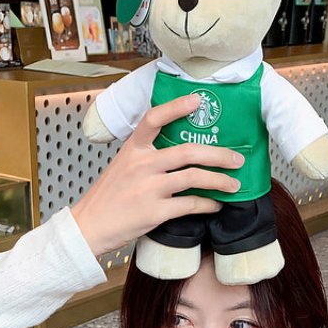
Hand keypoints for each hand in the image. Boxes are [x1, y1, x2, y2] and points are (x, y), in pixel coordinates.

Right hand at [72, 92, 244, 256]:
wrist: (89, 226)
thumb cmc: (109, 196)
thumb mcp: (122, 165)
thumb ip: (147, 155)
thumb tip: (183, 151)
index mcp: (132, 149)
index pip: (154, 118)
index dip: (177, 107)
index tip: (198, 101)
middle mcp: (141, 165)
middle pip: (188, 151)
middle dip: (219, 154)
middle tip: (237, 158)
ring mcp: (148, 188)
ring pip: (194, 177)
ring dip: (220, 180)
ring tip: (234, 183)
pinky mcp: (154, 212)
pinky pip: (190, 204)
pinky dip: (208, 204)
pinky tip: (216, 204)